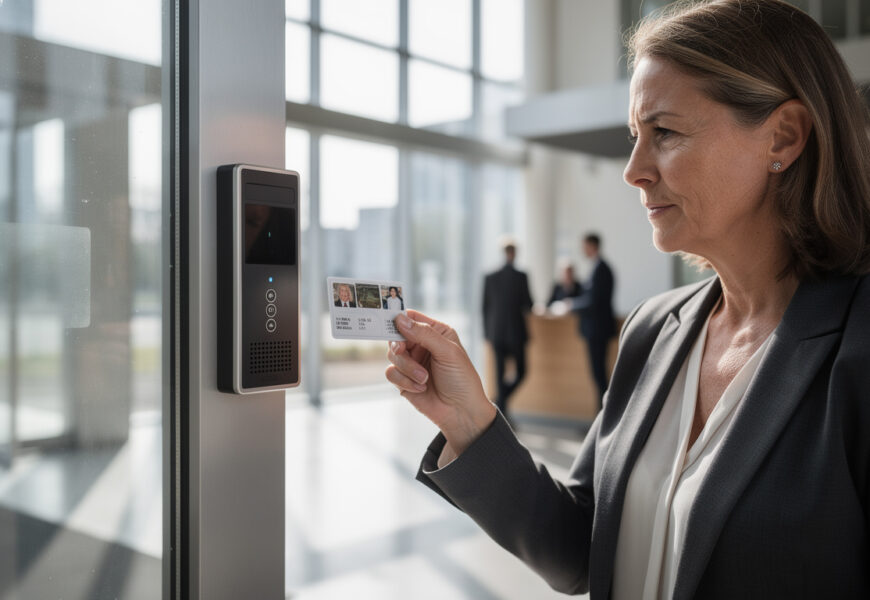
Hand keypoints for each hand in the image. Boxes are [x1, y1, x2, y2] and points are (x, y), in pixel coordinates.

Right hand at [386, 310, 495, 456]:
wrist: (461, 412)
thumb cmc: (462, 380)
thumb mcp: (448, 352)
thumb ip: (424, 334)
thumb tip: (400, 319)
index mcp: (435, 332)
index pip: (411, 318)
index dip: (399, 319)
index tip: (393, 324)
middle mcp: (422, 345)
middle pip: (396, 336)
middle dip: (400, 347)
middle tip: (402, 351)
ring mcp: (412, 362)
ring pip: (392, 355)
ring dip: (407, 368)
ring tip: (424, 378)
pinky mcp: (404, 380)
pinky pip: (391, 373)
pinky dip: (404, 381)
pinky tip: (421, 388)